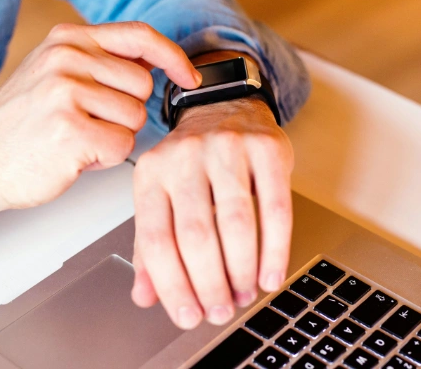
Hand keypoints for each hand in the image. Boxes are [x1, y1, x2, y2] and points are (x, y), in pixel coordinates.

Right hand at [0, 22, 200, 214]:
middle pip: (142, 86)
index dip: (173, 56)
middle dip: (124, 112)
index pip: (140, 35)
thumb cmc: (17, 125)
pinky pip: (122, 146)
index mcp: (67, 39)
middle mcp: (67, 58)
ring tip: (75, 138)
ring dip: (113, 137)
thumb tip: (153, 62)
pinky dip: (103, 159)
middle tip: (86, 122)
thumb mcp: (53, 72)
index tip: (188, 75)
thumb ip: (98, 61)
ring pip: (135, 118)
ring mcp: (67, 92)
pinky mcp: (70, 130)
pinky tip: (72, 155)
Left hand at [131, 96, 293, 329]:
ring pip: (235, 223)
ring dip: (241, 270)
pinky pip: (275, 207)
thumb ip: (150, 245)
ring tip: (243, 295)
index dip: (172, 285)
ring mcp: (225, 149)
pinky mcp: (265, 148)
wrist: (222, 106)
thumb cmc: (189, 161)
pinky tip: (270, 274)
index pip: (156, 239)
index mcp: (151, 174)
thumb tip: (145, 297)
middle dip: (209, 284)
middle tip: (220, 311)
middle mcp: (184, 158)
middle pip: (196, 235)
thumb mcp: (160, 194)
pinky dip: (274, 249)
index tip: (187, 316)